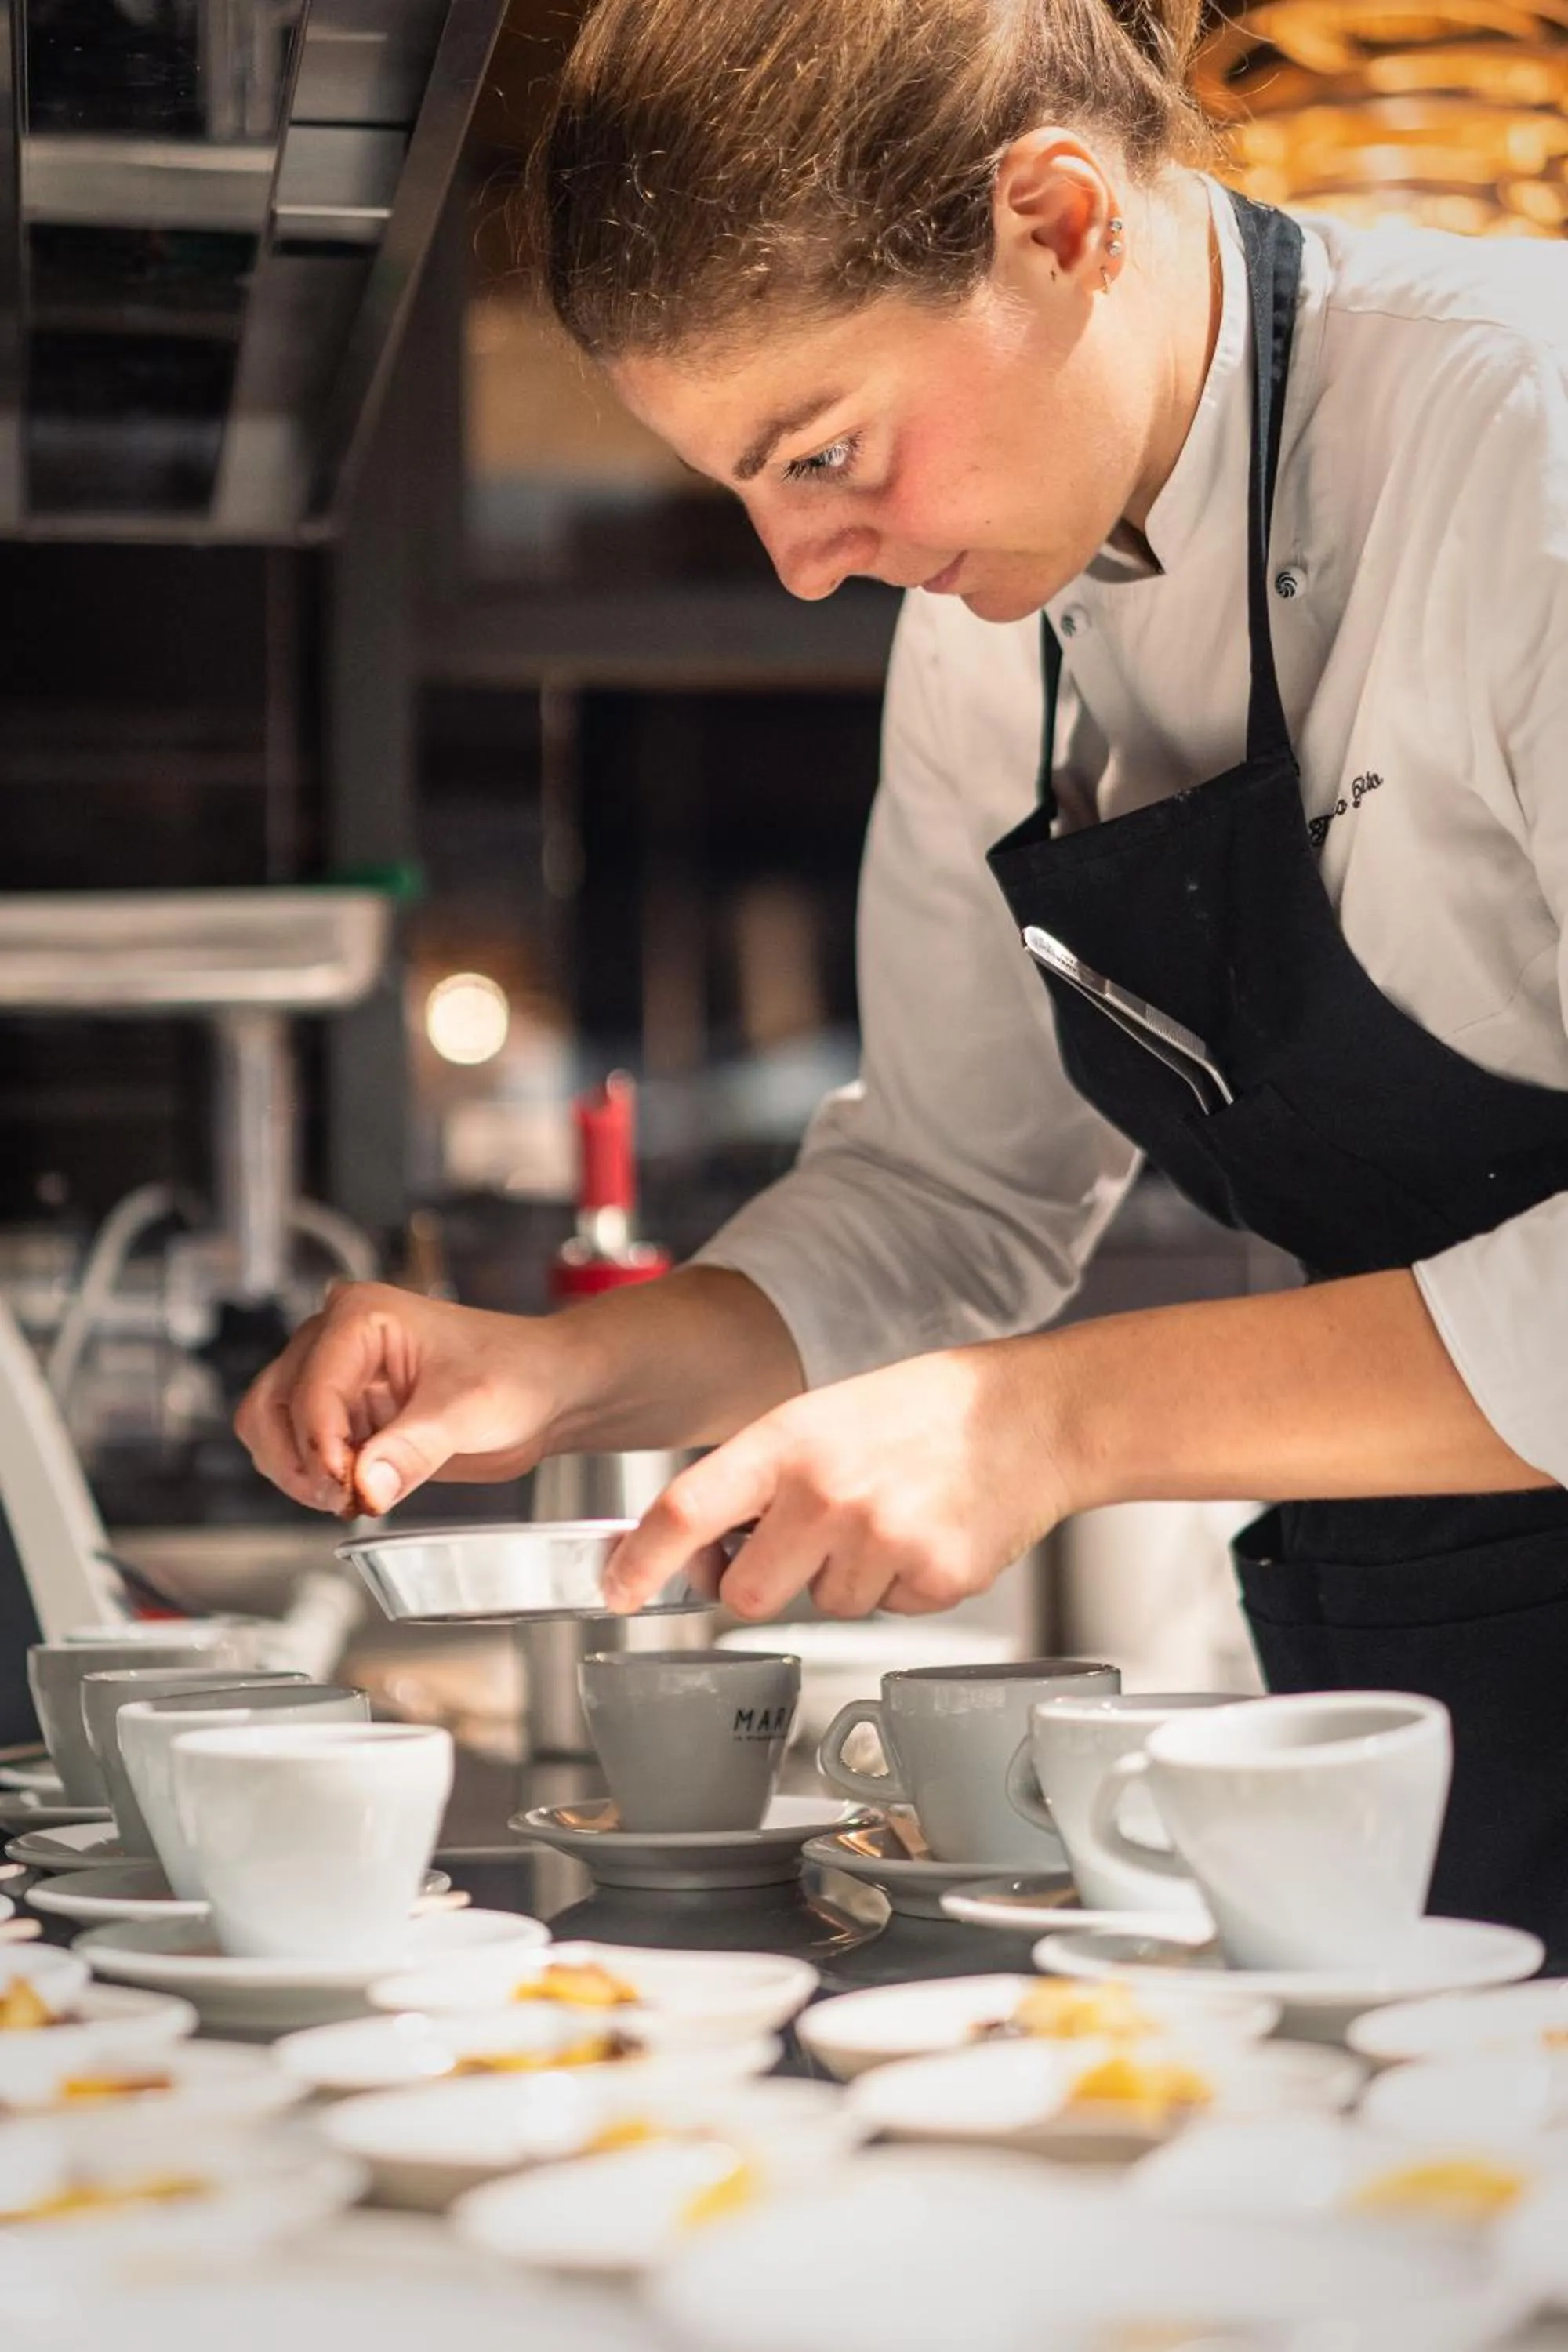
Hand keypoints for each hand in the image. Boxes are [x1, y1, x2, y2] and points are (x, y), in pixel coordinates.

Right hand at [235, 1284, 568, 1514]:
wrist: (546, 1390)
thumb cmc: (518, 1372)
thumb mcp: (472, 1409)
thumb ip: (415, 1448)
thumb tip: (366, 1486)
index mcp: (360, 1316)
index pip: (310, 1387)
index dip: (320, 1445)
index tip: (346, 1486)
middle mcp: (335, 1341)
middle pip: (269, 1407)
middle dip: (299, 1460)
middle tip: (344, 1496)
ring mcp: (336, 1379)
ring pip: (273, 1433)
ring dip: (301, 1474)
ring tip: (354, 1497)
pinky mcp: (347, 1416)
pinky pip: (303, 1455)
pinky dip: (319, 1482)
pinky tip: (361, 1493)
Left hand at [604, 1339, 1073, 1618]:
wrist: (1032, 1415)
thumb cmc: (927, 1410)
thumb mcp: (825, 1416)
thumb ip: (765, 1476)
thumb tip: (709, 1545)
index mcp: (789, 1441)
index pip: (686, 1510)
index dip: (641, 1559)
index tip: (617, 1590)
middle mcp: (827, 1492)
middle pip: (749, 1593)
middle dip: (769, 1581)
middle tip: (810, 1542)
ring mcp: (881, 1539)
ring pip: (828, 1605)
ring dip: (851, 1577)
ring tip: (894, 1516)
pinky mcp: (935, 1578)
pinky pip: (891, 1610)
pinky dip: (906, 1585)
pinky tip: (931, 1532)